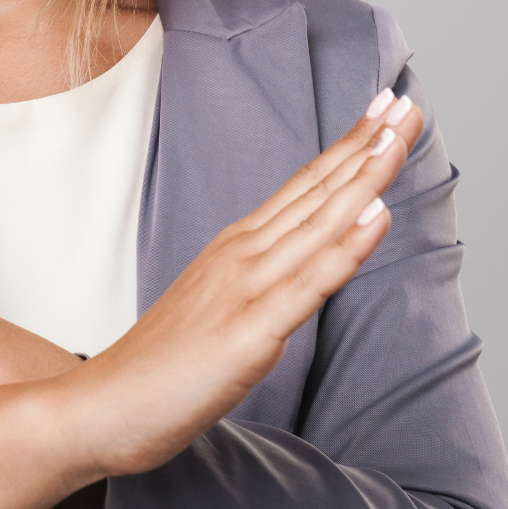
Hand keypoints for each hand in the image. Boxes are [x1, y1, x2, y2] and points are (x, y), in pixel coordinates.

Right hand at [66, 88, 424, 477]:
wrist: (102, 406)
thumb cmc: (159, 366)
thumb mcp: (214, 309)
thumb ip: (255, 281)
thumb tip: (298, 263)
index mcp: (234, 250)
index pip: (302, 188)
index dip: (347, 147)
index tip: (384, 109)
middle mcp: (240, 257)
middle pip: (314, 192)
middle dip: (366, 145)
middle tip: (406, 102)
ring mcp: (243, 290)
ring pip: (317, 223)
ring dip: (363, 177)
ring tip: (398, 136)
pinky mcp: (247, 332)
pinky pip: (307, 283)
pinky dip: (345, 245)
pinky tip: (377, 215)